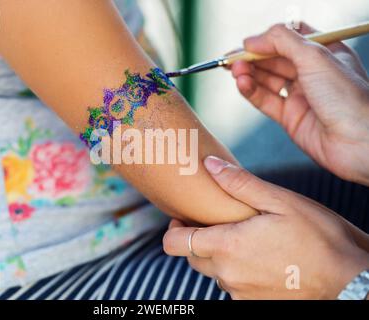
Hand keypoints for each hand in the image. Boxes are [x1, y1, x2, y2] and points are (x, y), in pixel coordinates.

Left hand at [163, 156, 368, 298]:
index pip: (174, 243)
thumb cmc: (318, 238)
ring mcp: (239, 294)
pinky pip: (233, 287)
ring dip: (221, 256)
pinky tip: (261, 260)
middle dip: (198, 239)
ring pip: (213, 272)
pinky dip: (238, 272)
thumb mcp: (281, 201)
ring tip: (248, 240)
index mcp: (227, 246)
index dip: (173, 229)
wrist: (349, 282)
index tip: (184, 218)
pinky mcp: (253, 305)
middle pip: (192, 257)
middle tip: (221, 223)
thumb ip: (240, 184)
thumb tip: (210, 165)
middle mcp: (227, 275)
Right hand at [230, 23, 368, 185]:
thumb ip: (282, 42)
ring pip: (267, 80)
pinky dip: (251, 92)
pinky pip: (265, 101)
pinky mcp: (290, 118)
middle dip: (252, 58)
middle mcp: (312, 73)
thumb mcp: (315, 57)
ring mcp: (301, 96)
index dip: (266, 40)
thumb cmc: (350, 98)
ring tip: (234, 71)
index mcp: (324, 53)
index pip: (289, 39)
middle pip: (274, 60)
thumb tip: (252, 39)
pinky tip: (242, 84)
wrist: (360, 142)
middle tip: (231, 60)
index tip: (247, 43)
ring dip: (249, 74)